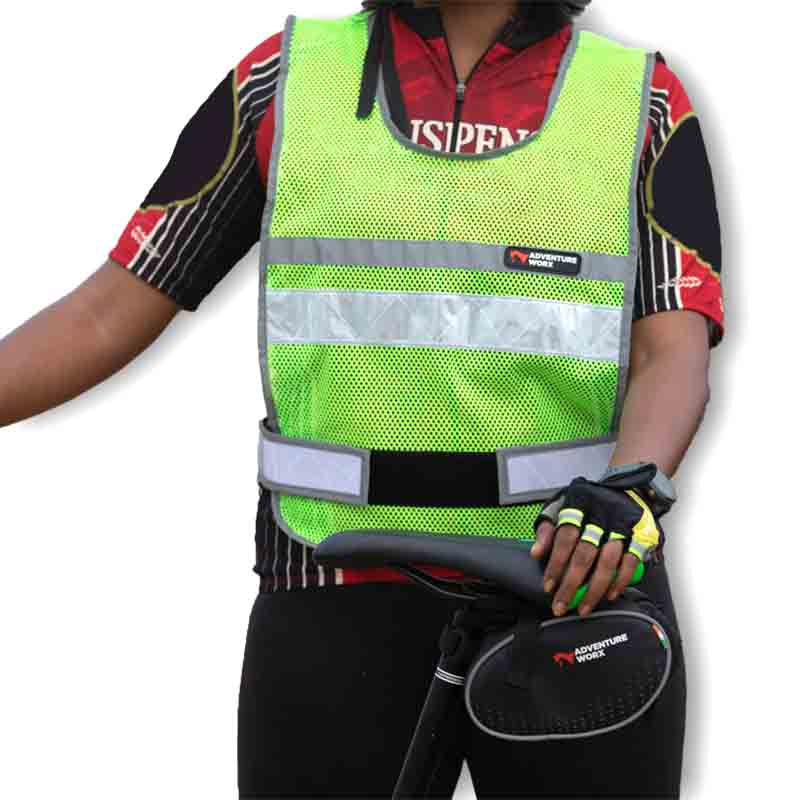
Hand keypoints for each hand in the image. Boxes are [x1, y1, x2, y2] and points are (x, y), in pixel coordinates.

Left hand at [530, 473, 661, 617]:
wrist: (628, 487)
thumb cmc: (589, 501)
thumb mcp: (562, 505)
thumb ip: (547, 529)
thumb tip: (536, 553)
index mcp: (579, 504)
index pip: (565, 537)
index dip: (556, 563)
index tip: (548, 585)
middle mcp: (602, 515)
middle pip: (585, 554)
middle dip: (571, 584)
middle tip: (561, 605)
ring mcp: (623, 526)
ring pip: (607, 563)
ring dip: (594, 589)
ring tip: (583, 608)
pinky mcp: (641, 536)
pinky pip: (630, 563)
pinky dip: (620, 581)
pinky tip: (609, 595)